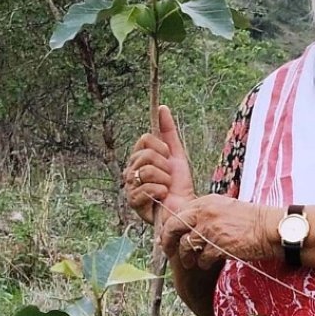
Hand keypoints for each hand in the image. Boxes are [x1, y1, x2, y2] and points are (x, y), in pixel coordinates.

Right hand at [123, 106, 194, 223]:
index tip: (168, 158)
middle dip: (165, 167)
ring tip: (166, 188)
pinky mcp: (133, 202)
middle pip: (147, 155)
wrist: (185, 208)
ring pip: (147, 171)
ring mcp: (129, 187)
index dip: (162, 148)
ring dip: (164, 180)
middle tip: (168, 177)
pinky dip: (161, 192)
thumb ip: (168, 131)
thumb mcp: (176, 154)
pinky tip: (162, 197)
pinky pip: (148, 188)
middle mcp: (130, 171)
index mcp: (138, 159)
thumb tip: (162, 107)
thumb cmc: (179, 185)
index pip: (145, 139)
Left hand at [161, 196, 281, 271]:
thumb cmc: (252, 220)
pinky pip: (202, 258)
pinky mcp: (218, 245)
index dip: (169, 227)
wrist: (269, 228)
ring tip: (191, 262)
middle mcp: (205, 213)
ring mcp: (210, 229)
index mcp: (206, 202)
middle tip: (167, 250)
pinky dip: (203, 263)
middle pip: (174, 226)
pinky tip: (208, 263)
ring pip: (186, 245)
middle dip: (167, 240)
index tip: (166, 236)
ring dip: (187, 256)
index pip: (178, 213)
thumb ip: (205, 213)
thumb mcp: (225, 208)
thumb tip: (187, 226)